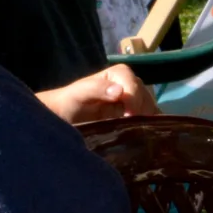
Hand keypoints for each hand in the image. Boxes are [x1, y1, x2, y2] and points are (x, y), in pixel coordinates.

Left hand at [38, 64, 159, 123]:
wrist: (61, 121)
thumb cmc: (66, 104)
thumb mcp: (77, 94)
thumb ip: (95, 88)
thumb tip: (120, 91)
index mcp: (117, 75)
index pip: (133, 84)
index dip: (134, 98)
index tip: (129, 115)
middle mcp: (128, 87)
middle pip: (145, 96)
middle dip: (142, 111)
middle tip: (134, 128)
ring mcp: (132, 103)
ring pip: (149, 109)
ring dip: (148, 121)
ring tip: (139, 134)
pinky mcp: (134, 119)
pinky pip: (148, 120)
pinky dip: (151, 127)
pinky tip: (148, 136)